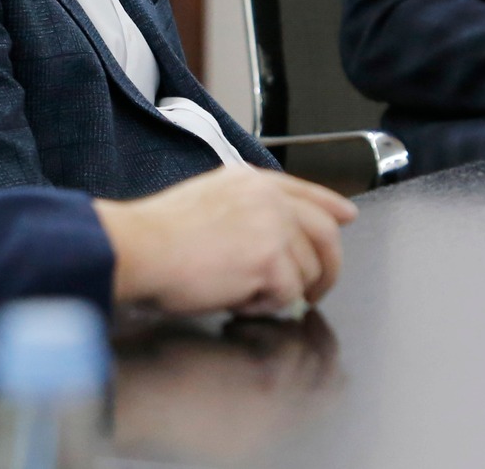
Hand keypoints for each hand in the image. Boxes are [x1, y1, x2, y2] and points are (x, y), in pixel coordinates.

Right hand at [94, 167, 357, 317]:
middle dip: (328, 267)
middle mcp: (267, 196)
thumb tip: (278, 238)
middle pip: (325, 232)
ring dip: (282, 291)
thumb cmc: (160, 234)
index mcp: (250, 180)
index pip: (306, 190)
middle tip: (317, 291)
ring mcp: (272, 224)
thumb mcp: (209, 203)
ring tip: (244, 294)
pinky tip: (235, 299)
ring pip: (308, 269)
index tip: (345, 216)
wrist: (139, 246)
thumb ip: (248, 211)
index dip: (330, 206)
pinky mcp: (270, 258)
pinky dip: (264, 305)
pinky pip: (287, 294)